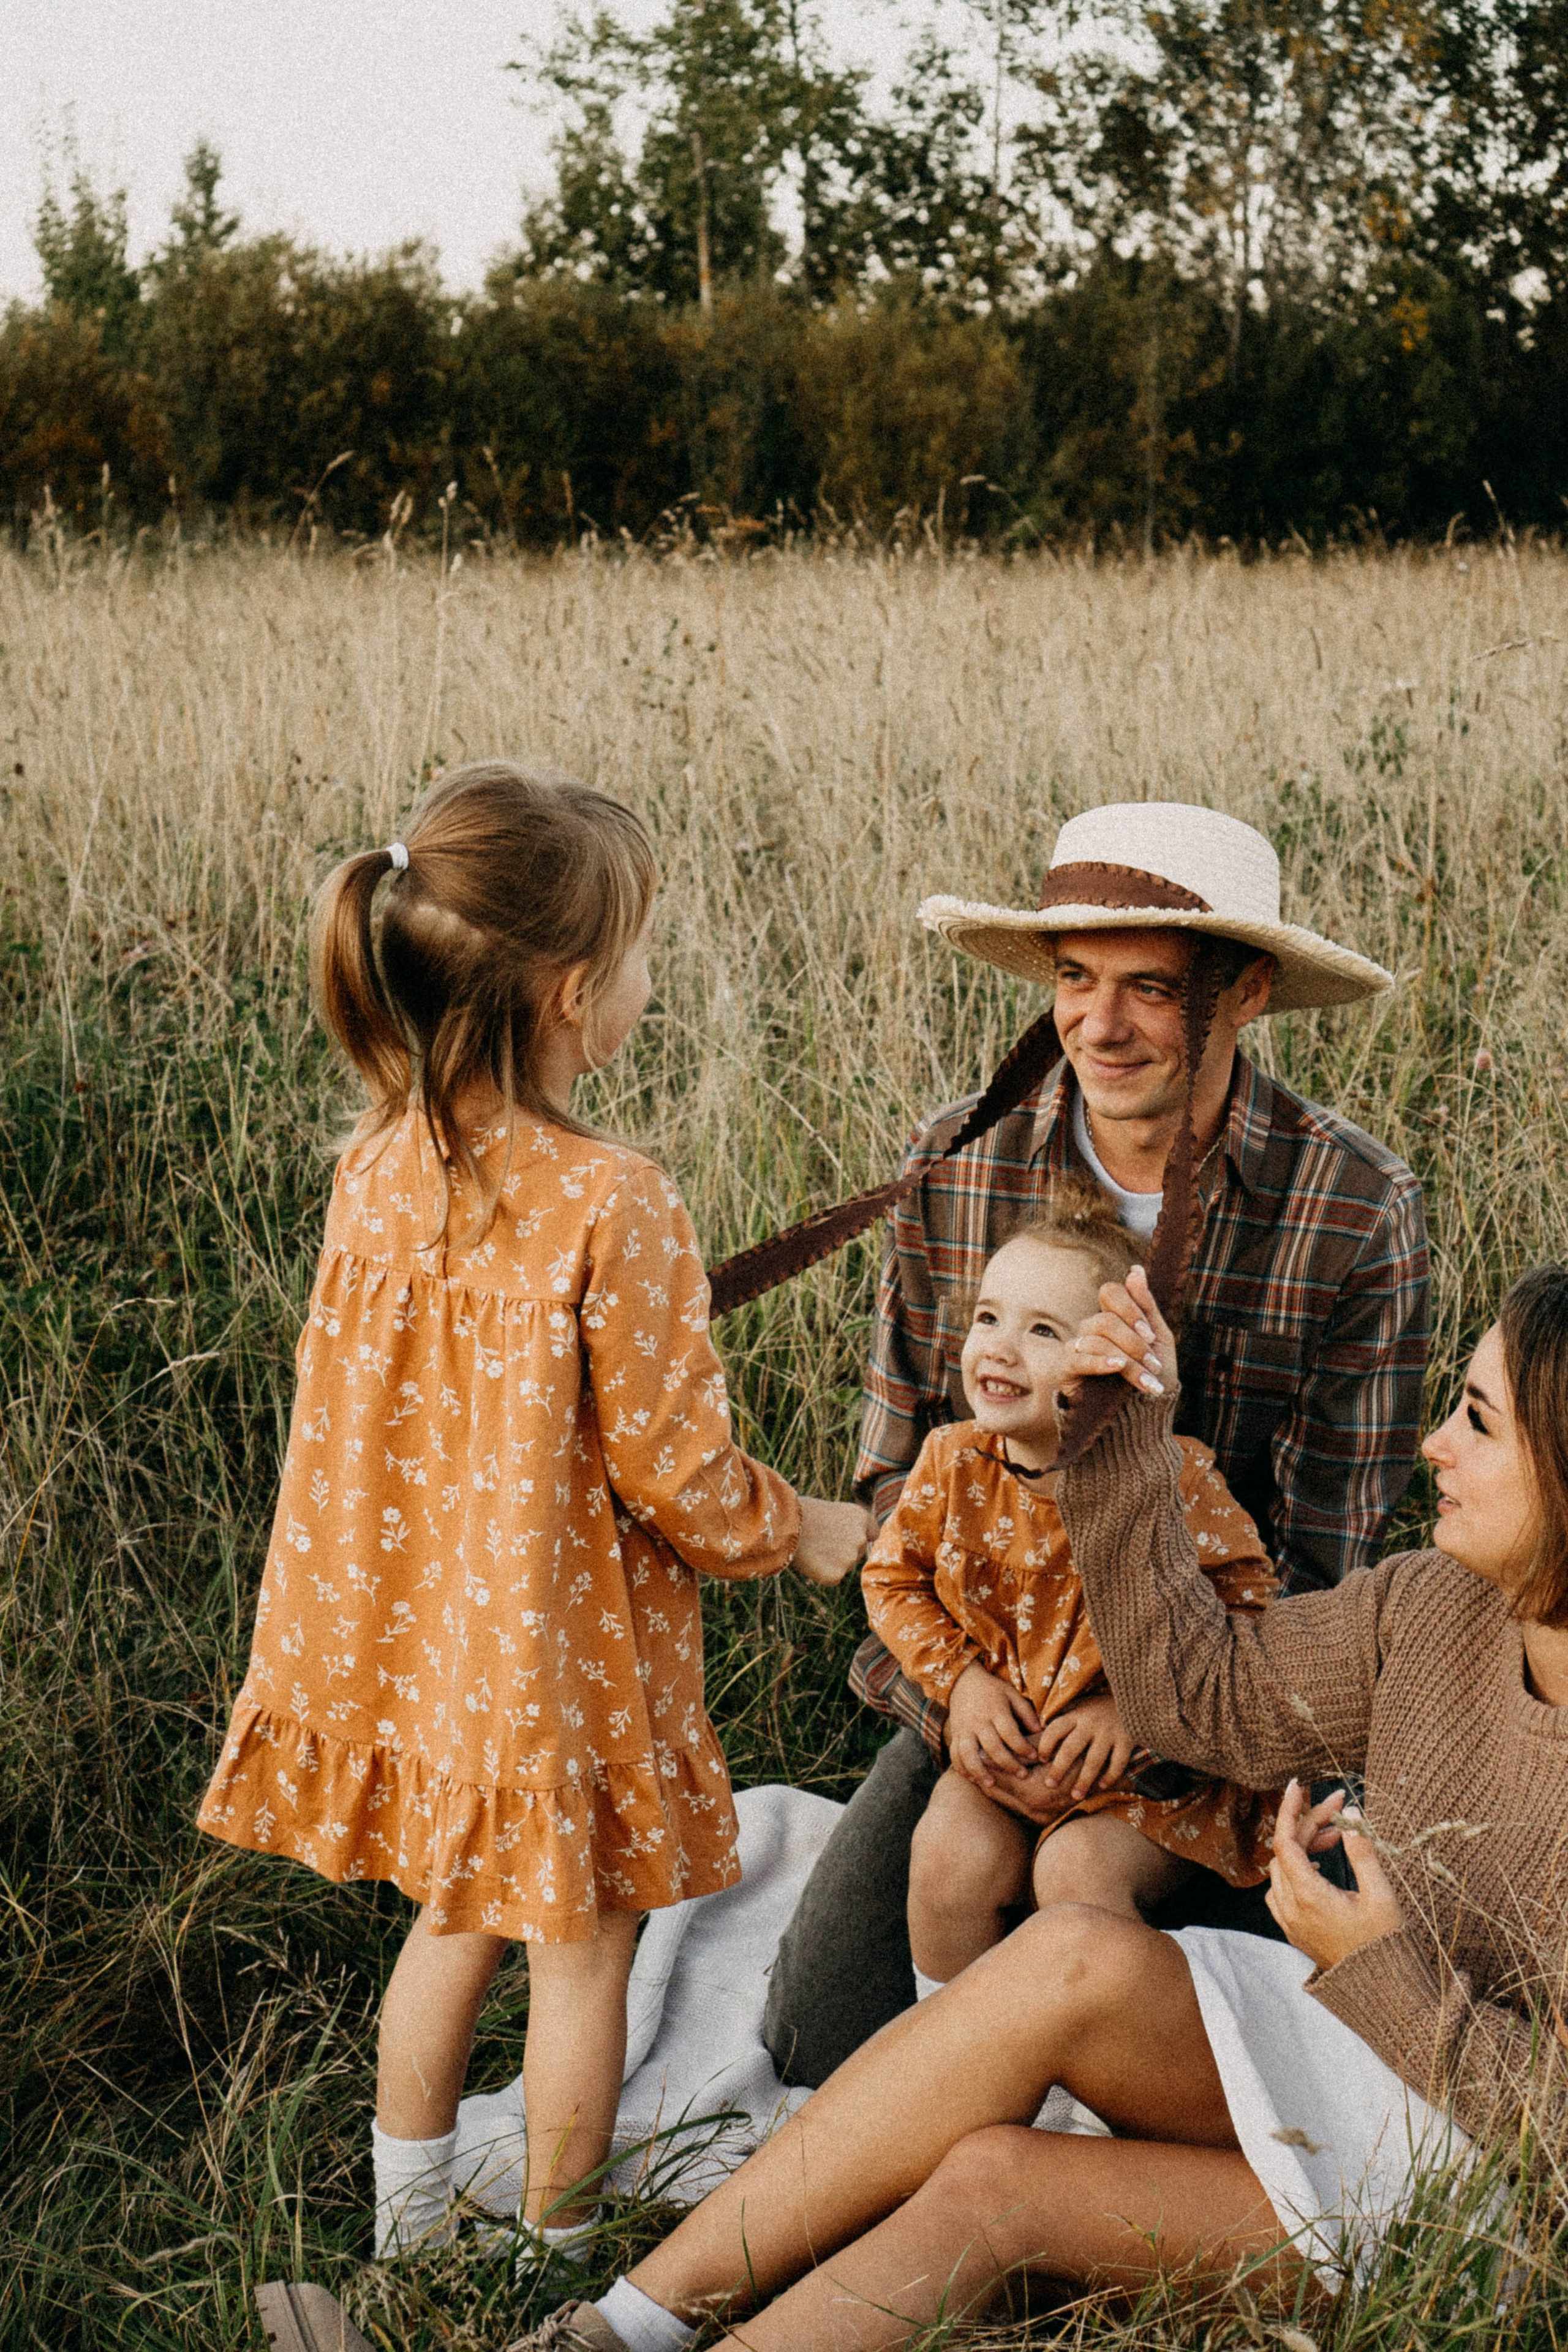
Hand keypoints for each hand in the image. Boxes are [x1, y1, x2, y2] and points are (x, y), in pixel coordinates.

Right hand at [791, 1496, 874, 1585]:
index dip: (856, 1535)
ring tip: (812, 1548)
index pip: (871, 1533)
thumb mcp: (830, 1511)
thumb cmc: (802, 1512)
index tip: (844, 1536)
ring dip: (831, 1562)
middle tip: (819, 1541)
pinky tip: (809, 1561)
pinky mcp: (836, 1575)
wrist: (784, 1523)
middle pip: (856, 1552)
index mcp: (861, 1517)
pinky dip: (821, 1573)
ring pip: (844, 1565)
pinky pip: (832, 1578)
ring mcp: (850, 1559)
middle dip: (842, 1551)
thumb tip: (846, 1539)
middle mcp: (860, 1539)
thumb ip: (845, 1525)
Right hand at [946, 1661, 1041, 1788]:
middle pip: (992, 1747)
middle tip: (1022, 1775)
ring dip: (979, 1771)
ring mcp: (964, 1729)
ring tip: (991, 1784)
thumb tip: (1040, 1732)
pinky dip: (961, 1768)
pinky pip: (954, 1755)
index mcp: (995, 1710)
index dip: (1023, 1747)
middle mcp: (978, 1721)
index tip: (1035, 1757)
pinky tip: (972, 1779)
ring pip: (969, 1754)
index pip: (1010, 1732)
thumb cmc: (992, 1690)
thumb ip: (1025, 1712)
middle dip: (1008, 1764)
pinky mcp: (955, 1735)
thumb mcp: (1011, 1694)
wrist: (962, 1681)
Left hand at [1034, 1691, 1141, 1800]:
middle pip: (1071, 1748)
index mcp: (1076, 1715)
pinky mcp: (1127, 1740)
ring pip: (1093, 1760)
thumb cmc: (1099, 1707)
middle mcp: (1091, 1723)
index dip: (1045, 1745)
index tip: (1039, 1759)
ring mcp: (1109, 1733)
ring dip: (1084, 1780)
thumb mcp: (1080, 1705)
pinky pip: (1118, 1762)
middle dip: (1059, 1768)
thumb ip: (1064, 1717)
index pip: (1055, 1730)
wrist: (1133, 1698)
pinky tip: (1101, 1786)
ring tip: (1075, 1795)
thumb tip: (1037, 1731)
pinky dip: (1110, 1776)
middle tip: (1049, 1784)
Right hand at [1063, 1265, 1177, 1400]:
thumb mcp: (1158, 1340)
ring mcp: (1077, 1348)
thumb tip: (1135, 1270)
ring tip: (1148, 1381)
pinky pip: (1078, 1358)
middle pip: (1105, 1320)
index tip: (1150, 1334)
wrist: (1143, 1416)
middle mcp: (1091, 1329)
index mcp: (1113, 1317)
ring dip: (1128, 1362)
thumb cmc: (1151, 1375)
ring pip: (1097, 1340)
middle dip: (1134, 1343)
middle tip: (1154, 1364)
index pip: (1110, 1292)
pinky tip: (1117, 1368)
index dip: (1130, 1309)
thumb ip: (1146, 1305)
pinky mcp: (1066, 1369)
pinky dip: (1100, 1362)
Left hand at [1265, 1777, 1404, 1969]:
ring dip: (1306, 1846)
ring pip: (1283, 1868)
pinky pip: (1284, 1888)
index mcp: (1307, 1897)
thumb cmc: (1384, 1947)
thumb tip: (1351, 1815)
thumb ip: (1363, 1852)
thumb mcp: (1381, 1895)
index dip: (1289, 1809)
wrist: (1382, 1994)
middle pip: (1286, 1851)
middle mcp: (1290, 1908)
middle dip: (1310, 1825)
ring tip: (1337, 1836)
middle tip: (1340, 1810)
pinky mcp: (1295, 1930)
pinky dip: (1299, 1868)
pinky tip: (1322, 1864)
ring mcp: (1289, 1921)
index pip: (1285, 1841)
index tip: (1297, 1784)